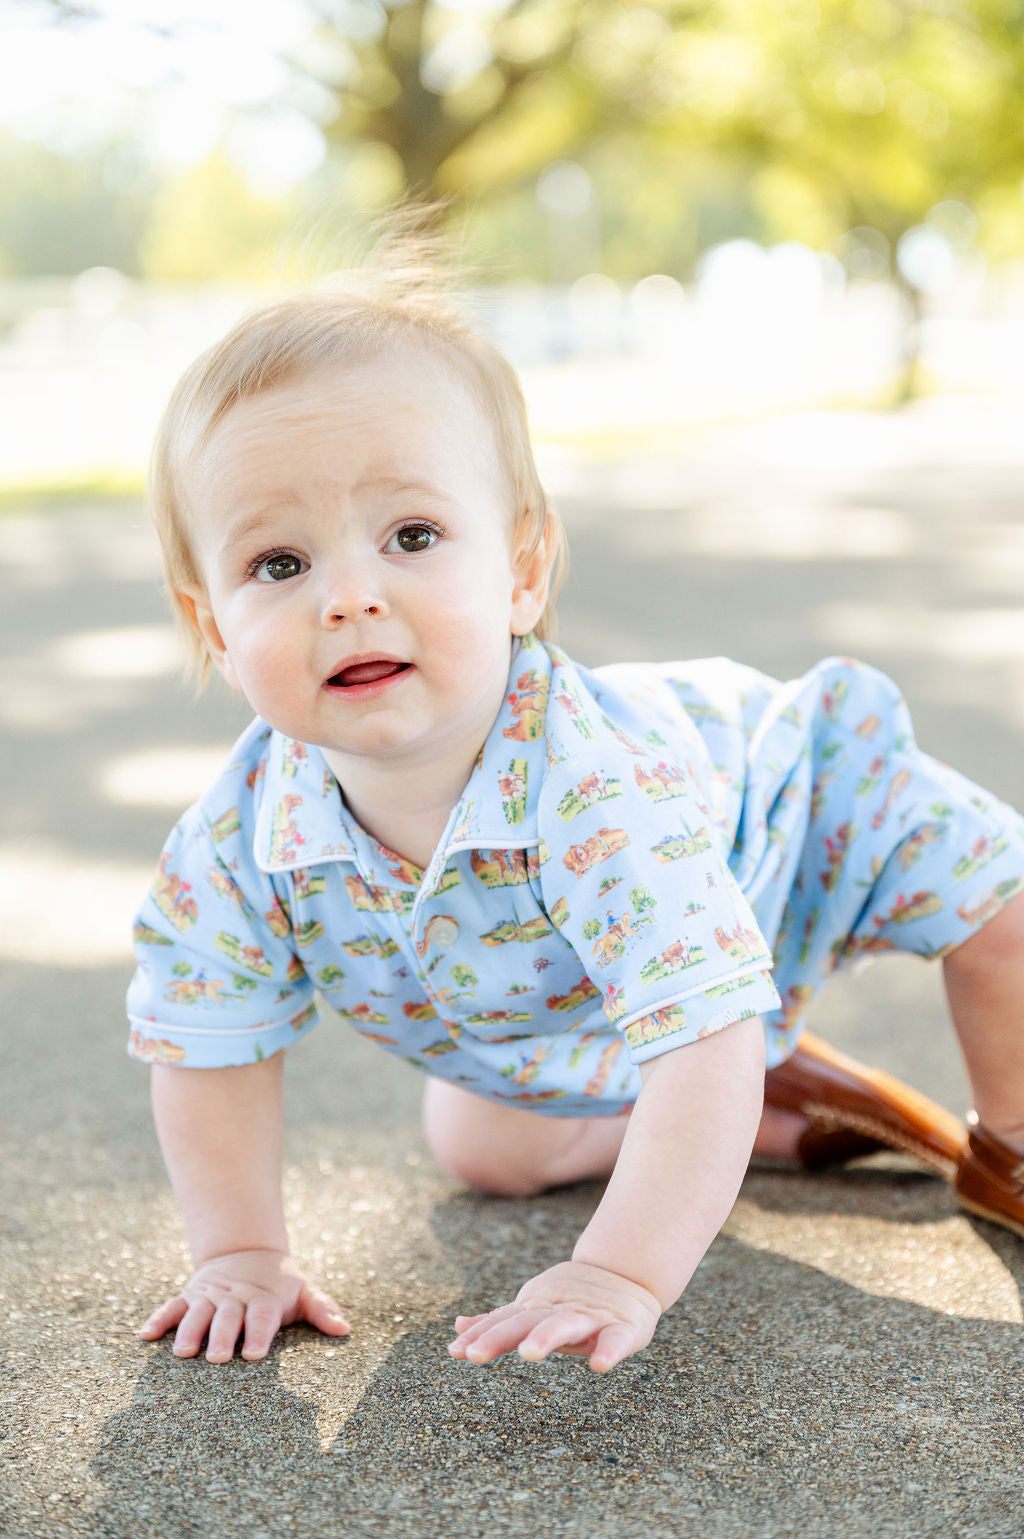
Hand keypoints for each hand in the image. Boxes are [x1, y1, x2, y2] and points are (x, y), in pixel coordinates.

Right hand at [139, 1249, 349, 1362]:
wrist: (247, 1252)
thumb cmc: (279, 1285)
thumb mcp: (303, 1291)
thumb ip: (321, 1309)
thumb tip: (344, 1329)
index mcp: (263, 1298)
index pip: (262, 1316)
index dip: (259, 1333)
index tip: (256, 1354)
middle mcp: (235, 1297)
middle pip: (228, 1317)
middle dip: (222, 1336)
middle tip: (218, 1357)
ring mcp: (210, 1295)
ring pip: (197, 1313)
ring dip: (189, 1330)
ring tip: (182, 1352)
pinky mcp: (190, 1295)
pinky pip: (171, 1307)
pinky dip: (158, 1319)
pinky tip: (145, 1335)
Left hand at [447, 1259, 661, 1372]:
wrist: (627, 1274)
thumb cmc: (572, 1300)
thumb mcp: (534, 1308)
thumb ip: (499, 1322)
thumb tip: (457, 1328)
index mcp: (536, 1309)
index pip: (504, 1322)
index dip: (481, 1336)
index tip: (455, 1352)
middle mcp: (558, 1311)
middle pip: (525, 1322)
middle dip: (499, 1336)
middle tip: (475, 1355)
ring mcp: (590, 1317)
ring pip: (565, 1325)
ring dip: (546, 1336)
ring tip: (528, 1353)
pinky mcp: (622, 1327)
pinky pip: (615, 1339)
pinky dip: (608, 1350)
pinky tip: (599, 1365)